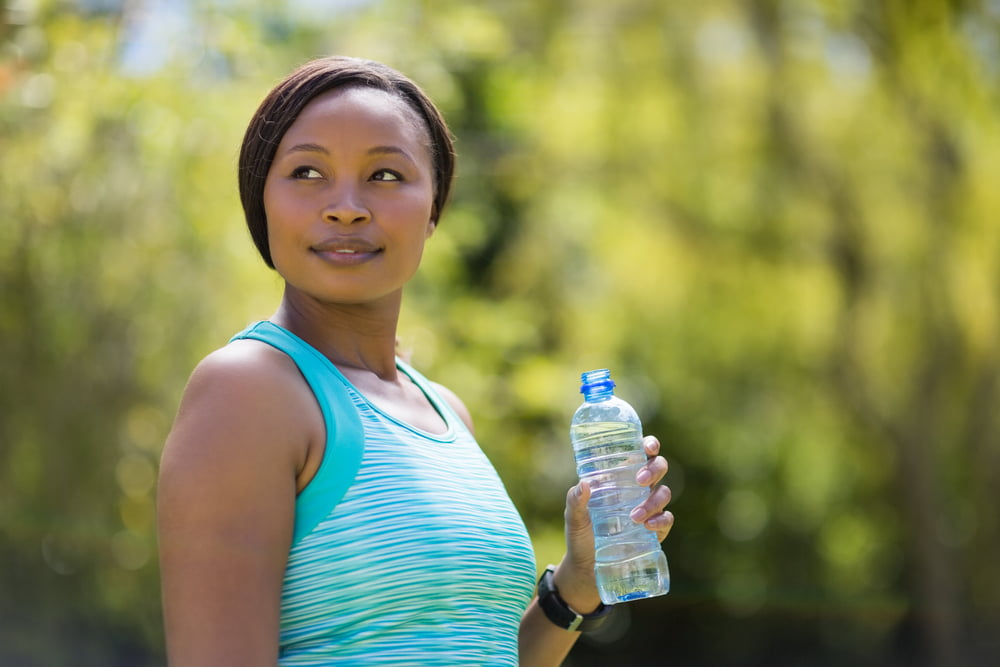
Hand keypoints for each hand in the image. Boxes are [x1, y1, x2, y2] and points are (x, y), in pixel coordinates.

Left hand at [555, 435, 674, 612]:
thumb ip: (575, 501)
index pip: (640, 454)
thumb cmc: (580, 537)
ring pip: (663, 493)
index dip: (649, 445)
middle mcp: (637, 490)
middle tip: (639, 480)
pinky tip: (649, 526)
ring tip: (634, 516)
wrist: (587, 571)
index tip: (647, 446)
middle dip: (654, 470)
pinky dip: (661, 521)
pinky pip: (667, 520)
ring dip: (653, 500)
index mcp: (620, 479)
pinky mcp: (654, 533)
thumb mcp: (574, 518)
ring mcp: (648, 510)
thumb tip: (583, 484)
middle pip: (658, 468)